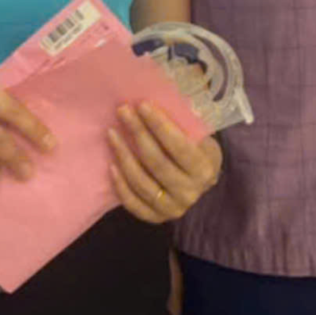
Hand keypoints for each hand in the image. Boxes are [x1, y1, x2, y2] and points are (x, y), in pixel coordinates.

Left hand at [108, 103, 221, 224]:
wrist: (200, 183)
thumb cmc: (197, 151)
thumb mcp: (200, 136)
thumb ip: (183, 124)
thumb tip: (156, 97)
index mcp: (204, 169)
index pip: (179, 146)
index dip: (159, 125)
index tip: (142, 105)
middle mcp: (190, 192)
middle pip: (157, 162)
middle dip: (138, 133)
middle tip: (123, 111)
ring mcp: (173, 208)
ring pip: (142, 182)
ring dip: (124, 155)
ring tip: (112, 133)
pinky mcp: (156, 218)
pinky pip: (133, 203)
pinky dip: (120, 184)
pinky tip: (111, 165)